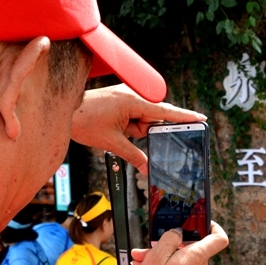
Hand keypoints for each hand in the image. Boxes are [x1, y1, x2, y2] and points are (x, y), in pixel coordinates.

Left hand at [71, 84, 205, 174]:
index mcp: (133, 101)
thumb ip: (133, 155)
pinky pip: (135, 116)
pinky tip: (116, 128)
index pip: (166, 111)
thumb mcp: (112, 142)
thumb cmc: (84, 120)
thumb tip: (146, 168)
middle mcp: (133, 95)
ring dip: (134, 129)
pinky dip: (130, 125)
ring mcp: (127, 97)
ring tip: (113, 129)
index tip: (201, 119)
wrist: (64, 110)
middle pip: (153, 118)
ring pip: (143, 119)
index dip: (184, 117)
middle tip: (124, 133)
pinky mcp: (122, 100)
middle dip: (143, 130)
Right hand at [130, 223, 227, 264]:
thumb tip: (178, 232)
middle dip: (168, 245)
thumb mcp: (157, 256)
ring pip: (180, 261)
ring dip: (161, 258)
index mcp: (197, 257)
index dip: (213, 226)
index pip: (219, 238)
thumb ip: (170, 238)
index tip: (201, 222)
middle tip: (148, 247)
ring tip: (140, 260)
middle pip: (190, 248)